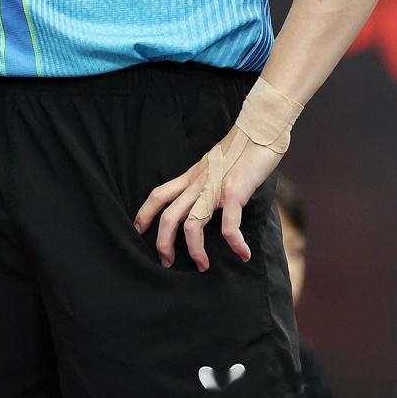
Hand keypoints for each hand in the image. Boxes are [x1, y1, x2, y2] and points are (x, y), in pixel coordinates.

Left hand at [132, 124, 282, 271]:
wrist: (259, 130)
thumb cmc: (240, 150)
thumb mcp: (213, 167)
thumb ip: (205, 182)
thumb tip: (204, 200)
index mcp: (190, 177)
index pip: (158, 195)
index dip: (144, 214)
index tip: (137, 232)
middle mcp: (197, 184)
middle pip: (168, 216)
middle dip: (163, 243)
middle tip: (167, 263)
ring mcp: (214, 188)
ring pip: (191, 224)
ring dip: (195, 250)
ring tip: (203, 266)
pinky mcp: (235, 191)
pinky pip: (229, 223)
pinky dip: (235, 242)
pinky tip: (243, 253)